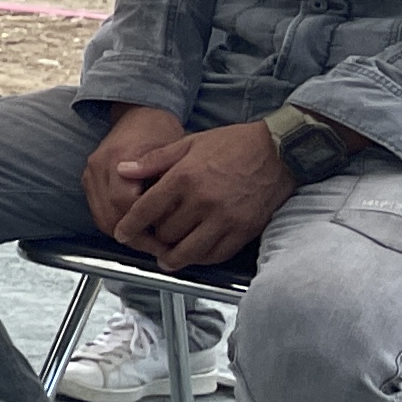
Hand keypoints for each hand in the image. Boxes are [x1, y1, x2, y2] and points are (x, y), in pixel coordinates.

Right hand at [80, 105, 189, 243]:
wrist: (139, 112)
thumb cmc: (160, 131)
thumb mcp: (173, 153)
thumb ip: (168, 184)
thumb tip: (172, 221)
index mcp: (119, 158)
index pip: (124, 203)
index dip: (144, 226)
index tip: (163, 240)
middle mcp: (99, 166)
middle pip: (108, 216)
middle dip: (134, 237)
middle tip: (158, 249)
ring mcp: (90, 173)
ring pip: (100, 218)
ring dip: (123, 234)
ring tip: (148, 243)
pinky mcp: (88, 179)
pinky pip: (98, 211)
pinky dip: (115, 224)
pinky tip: (135, 229)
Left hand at [104, 118, 294, 270]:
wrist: (280, 150)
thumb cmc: (234, 144)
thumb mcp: (189, 143)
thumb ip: (154, 160)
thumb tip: (122, 170)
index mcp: (184, 178)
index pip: (146, 210)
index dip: (129, 226)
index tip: (121, 234)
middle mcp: (202, 201)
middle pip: (165, 233)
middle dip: (153, 237)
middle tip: (149, 239)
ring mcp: (225, 218)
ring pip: (188, 250)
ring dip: (173, 257)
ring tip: (166, 258)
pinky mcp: (244, 230)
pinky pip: (216, 254)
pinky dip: (201, 258)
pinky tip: (194, 255)